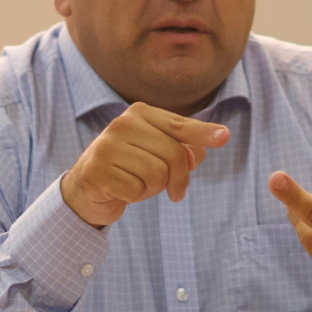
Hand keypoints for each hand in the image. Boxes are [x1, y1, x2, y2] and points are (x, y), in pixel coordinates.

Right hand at [61, 101, 228, 226]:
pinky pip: (136, 190)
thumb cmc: (131, 169)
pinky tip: (122, 191)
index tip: (224, 137)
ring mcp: (106, 146)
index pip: (179, 126)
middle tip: (170, 189)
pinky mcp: (97, 171)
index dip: (203, 133)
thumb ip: (183, 150)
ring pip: (157, 174)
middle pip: (174, 154)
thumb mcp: (159, 156)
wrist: (87, 188)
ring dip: (153, 188)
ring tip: (137, 184)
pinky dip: (135, 197)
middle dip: (177, 178)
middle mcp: (121, 124)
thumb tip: (197, 154)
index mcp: (139, 113)